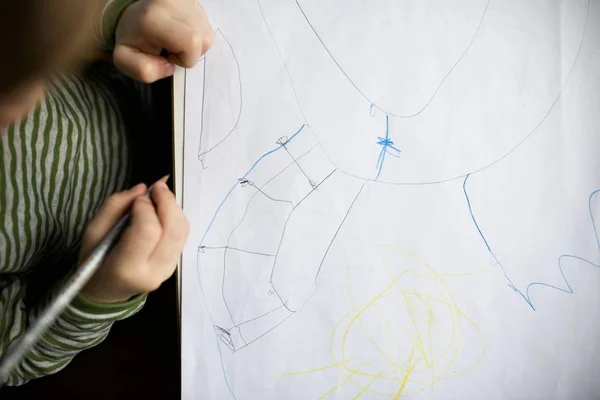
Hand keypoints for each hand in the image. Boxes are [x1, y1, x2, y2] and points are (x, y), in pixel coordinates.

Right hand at [80, 181, 188, 302]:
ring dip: (174, 208)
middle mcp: (153, 272)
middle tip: (157, 187)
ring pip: (182, 231)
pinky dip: (175, 218)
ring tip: (159, 197)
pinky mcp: (174, 265)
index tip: (138, 198)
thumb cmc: (94, 260)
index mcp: (127, 268)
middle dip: (167, 202)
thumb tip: (142, 188)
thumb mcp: (92, 233)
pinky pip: (181, 236)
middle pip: (173, 230)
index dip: (146, 209)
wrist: (106, 291)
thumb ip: (115, 207)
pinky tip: (162, 212)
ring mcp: (167, 270)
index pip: (148, 232)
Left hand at [113, 0, 213, 82]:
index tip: (167, 54)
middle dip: (190, 53)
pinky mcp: (195, 0)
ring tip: (176, 39)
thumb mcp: (126, 58)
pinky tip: (182, 32)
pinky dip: (197, 35)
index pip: (191, 44)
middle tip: (171, 48)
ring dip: (194, 45)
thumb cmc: (132, 36)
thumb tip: (169, 67)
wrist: (132, 9)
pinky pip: (207, 27)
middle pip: (203, 41)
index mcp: (157, 18)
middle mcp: (176, 3)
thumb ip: (143, 70)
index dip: (183, 58)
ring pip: (207, 36)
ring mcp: (189, 0)